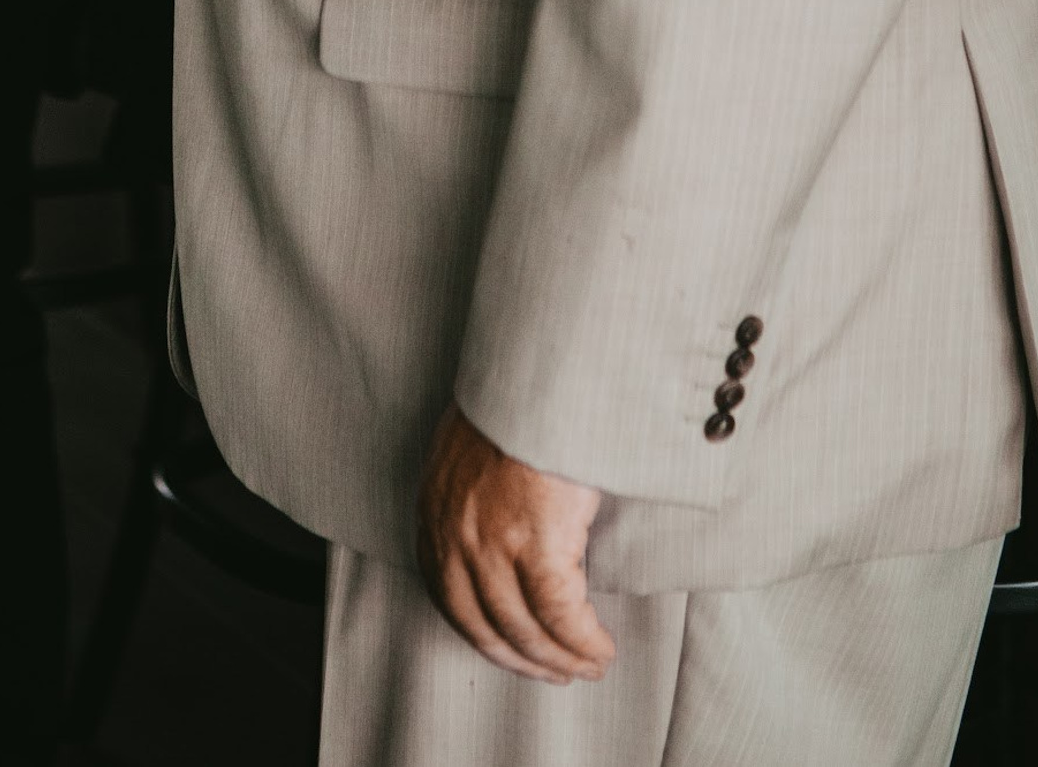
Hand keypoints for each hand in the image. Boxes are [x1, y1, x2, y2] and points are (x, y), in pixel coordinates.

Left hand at [416, 406, 613, 684]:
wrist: (544, 364)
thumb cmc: (520, 394)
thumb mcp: (474, 443)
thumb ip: (475, 490)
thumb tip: (500, 524)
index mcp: (436, 509)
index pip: (449, 596)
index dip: (486, 635)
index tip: (515, 651)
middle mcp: (454, 533)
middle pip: (487, 625)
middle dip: (526, 659)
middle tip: (559, 672)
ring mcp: (493, 540)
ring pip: (525, 629)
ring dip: (561, 659)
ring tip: (590, 664)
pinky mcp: (537, 541)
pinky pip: (562, 615)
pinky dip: (584, 641)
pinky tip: (601, 647)